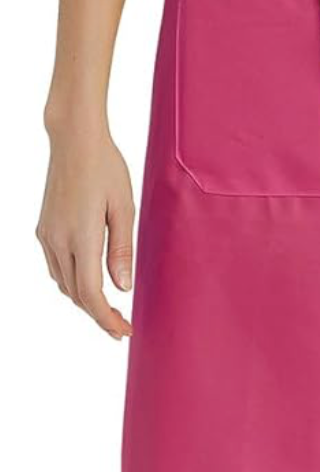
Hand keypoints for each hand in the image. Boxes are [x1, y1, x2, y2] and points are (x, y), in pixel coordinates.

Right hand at [36, 120, 134, 338]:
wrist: (73, 140)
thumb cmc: (106, 167)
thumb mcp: (124, 206)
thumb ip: (122, 249)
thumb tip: (123, 288)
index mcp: (82, 236)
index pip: (91, 294)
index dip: (107, 319)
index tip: (124, 331)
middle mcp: (58, 240)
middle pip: (76, 295)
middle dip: (99, 315)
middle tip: (122, 325)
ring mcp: (47, 235)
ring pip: (63, 284)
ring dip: (84, 299)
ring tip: (109, 306)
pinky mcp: (43, 229)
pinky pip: (56, 267)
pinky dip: (72, 281)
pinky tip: (89, 278)